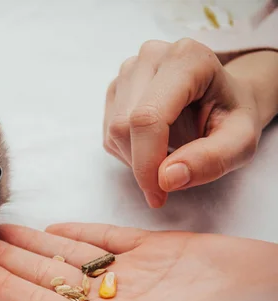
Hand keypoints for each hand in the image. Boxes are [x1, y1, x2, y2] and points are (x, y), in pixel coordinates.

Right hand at [103, 38, 262, 207]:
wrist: (224, 100)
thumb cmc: (233, 117)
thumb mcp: (240, 143)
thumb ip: (211, 160)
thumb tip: (166, 179)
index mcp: (187, 59)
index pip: (148, 117)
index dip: (147, 163)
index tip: (158, 195)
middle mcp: (151, 56)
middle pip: (125, 126)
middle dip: (143, 163)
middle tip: (171, 177)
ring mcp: (129, 70)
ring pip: (113, 131)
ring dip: (136, 158)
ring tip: (169, 153)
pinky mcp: (116, 88)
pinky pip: (108, 132)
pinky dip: (128, 152)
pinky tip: (154, 145)